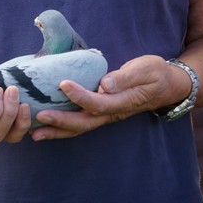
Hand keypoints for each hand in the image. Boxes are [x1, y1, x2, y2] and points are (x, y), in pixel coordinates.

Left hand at [29, 54, 181, 139]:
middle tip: (39, 116)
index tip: (62, 83)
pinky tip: (47, 126)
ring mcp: (107, 116)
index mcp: (123, 102)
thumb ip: (126, 77)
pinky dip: (63, 128)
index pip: (98, 103)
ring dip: (57, 131)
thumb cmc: (156, 73)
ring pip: (80, 128)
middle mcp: (113, 113)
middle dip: (60, 121)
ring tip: (34, 133)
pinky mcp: (103, 113)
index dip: (79, 96)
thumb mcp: (146, 69)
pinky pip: (82, 123)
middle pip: (84, 122)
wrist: (168, 85)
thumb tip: (105, 83)